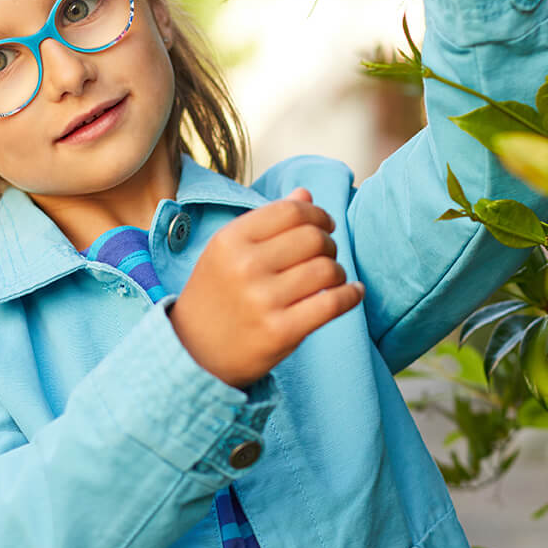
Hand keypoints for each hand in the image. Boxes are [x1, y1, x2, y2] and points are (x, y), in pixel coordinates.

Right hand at [168, 187, 363, 389]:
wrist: (194, 353)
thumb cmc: (217, 296)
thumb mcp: (229, 252)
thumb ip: (267, 222)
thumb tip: (306, 194)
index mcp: (231, 240)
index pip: (291, 211)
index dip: (317, 214)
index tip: (325, 225)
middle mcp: (245, 266)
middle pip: (313, 238)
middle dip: (329, 244)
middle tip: (326, 256)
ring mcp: (262, 301)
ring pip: (327, 269)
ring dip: (339, 271)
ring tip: (333, 279)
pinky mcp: (280, 332)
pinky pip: (333, 303)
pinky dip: (351, 295)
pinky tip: (353, 292)